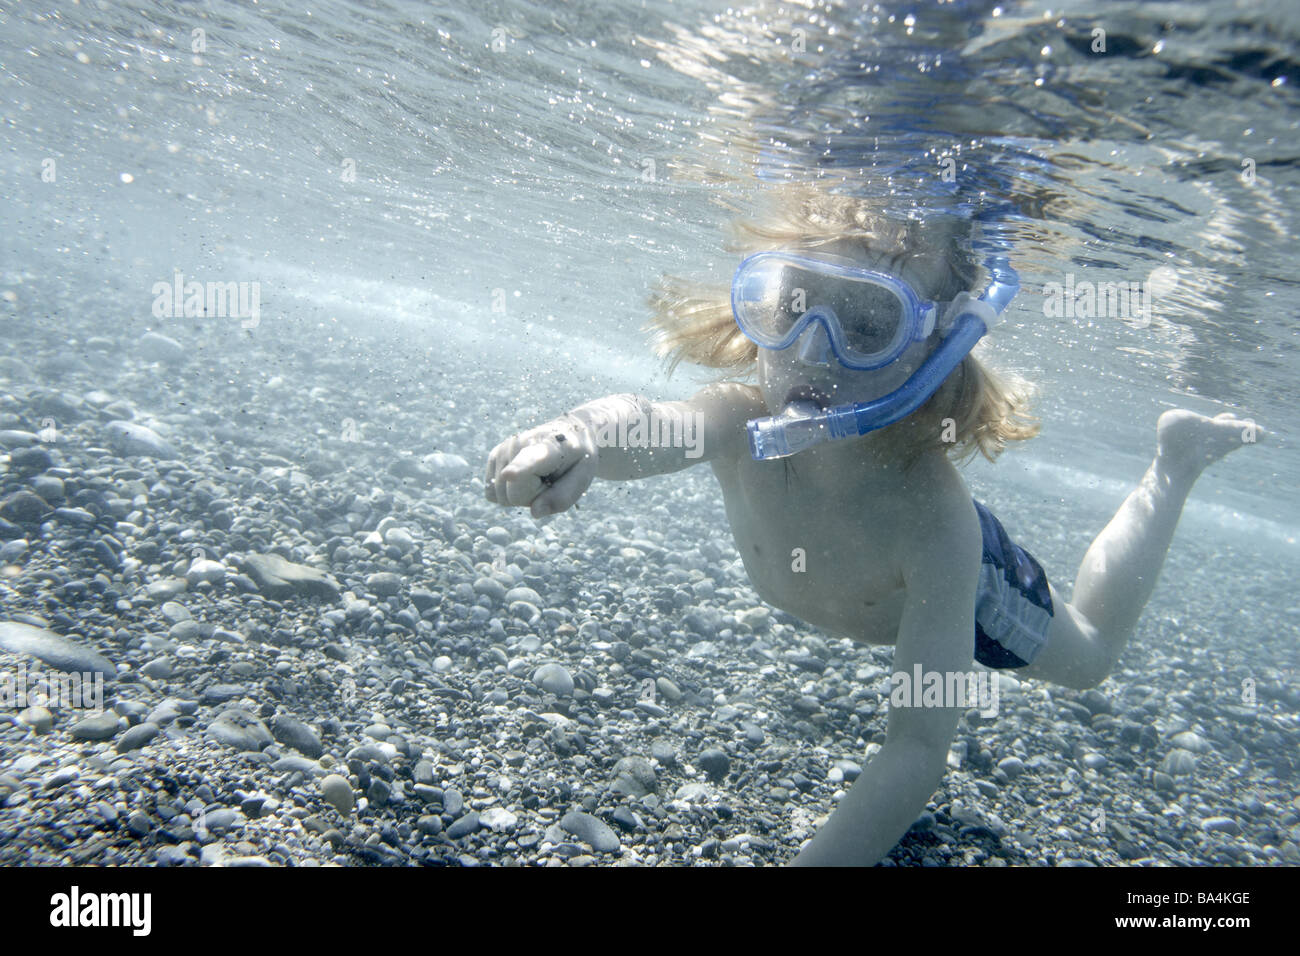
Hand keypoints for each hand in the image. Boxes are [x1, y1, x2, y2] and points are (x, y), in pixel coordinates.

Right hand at [484, 417, 598, 517]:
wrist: (567, 434)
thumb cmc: (576, 460)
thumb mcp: (582, 478)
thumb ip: (562, 497)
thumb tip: (534, 512)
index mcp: (550, 448)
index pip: (532, 460)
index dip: (519, 469)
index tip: (510, 474)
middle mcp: (520, 443)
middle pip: (515, 495)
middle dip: (532, 497)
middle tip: (548, 480)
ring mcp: (503, 448)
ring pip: (501, 496)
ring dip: (520, 495)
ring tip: (537, 476)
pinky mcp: (493, 456)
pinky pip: (491, 492)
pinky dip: (507, 492)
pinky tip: (523, 477)